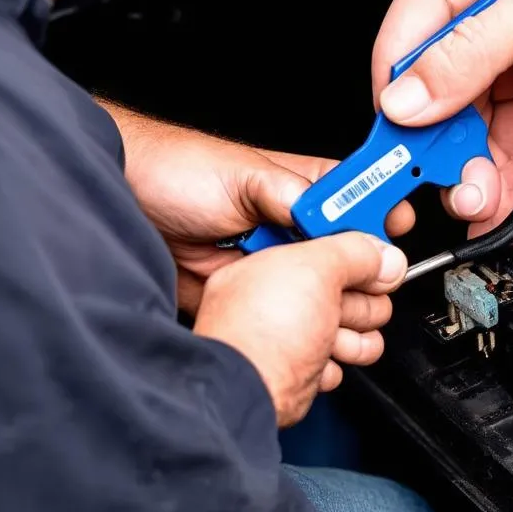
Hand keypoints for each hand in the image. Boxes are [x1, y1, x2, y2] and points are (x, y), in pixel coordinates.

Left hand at [109, 105, 414, 312]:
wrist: (122, 210)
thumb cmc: (176, 173)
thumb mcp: (243, 176)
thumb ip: (294, 196)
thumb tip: (337, 218)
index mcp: (306, 192)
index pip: (363, 207)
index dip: (383, 228)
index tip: (390, 251)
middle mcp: (297, 231)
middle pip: (353, 263)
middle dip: (366, 282)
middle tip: (363, 294)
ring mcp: (277, 268)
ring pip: (327, 299)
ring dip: (340, 315)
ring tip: (341, 324)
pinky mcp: (255, 299)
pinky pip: (292, 321)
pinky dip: (307, 336)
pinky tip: (309, 338)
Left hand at [195, 233, 406, 426]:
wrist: (246, 391)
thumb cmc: (260, 328)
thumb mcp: (315, 266)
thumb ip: (356, 252)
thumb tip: (387, 257)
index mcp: (270, 258)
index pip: (328, 245)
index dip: (360, 253)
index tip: (381, 263)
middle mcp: (272, 295)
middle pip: (342, 288)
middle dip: (361, 300)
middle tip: (356, 304)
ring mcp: (280, 334)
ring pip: (340, 329)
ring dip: (354, 337)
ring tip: (343, 339)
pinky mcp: (290, 369)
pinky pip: (327, 362)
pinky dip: (331, 365)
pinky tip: (322, 362)